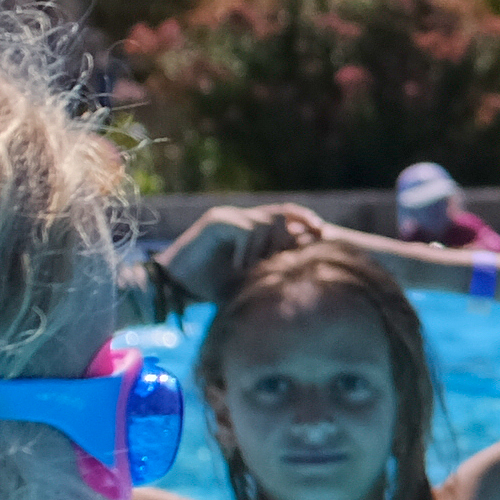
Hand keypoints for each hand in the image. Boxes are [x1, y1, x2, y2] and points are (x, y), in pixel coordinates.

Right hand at [136, 207, 309, 314]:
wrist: (175, 287)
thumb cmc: (212, 287)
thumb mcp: (251, 279)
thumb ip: (273, 269)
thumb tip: (310, 272)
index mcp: (252, 227)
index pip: (287, 215)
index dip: (306, 223)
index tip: (324, 236)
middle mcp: (242, 217)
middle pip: (282, 213)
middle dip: (297, 230)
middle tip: (304, 249)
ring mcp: (228, 217)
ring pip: (266, 223)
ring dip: (268, 248)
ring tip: (255, 268)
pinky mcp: (215, 222)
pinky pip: (246, 230)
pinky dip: (248, 250)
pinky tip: (239, 267)